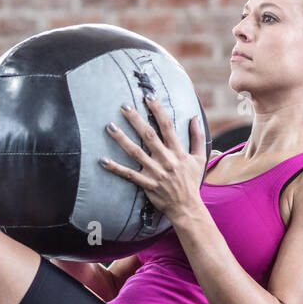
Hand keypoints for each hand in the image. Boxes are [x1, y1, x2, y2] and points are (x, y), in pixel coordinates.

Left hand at [99, 96, 206, 220]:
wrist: (187, 207)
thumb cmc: (192, 181)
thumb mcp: (199, 158)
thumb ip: (198, 136)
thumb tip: (195, 116)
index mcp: (178, 152)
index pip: (167, 126)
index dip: (158, 110)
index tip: (149, 96)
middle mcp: (166, 160)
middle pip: (149, 136)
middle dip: (136, 120)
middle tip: (124, 106)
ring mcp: (155, 172)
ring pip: (136, 152)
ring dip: (122, 139)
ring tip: (109, 126)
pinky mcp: (146, 184)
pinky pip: (128, 174)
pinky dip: (115, 167)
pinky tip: (102, 159)